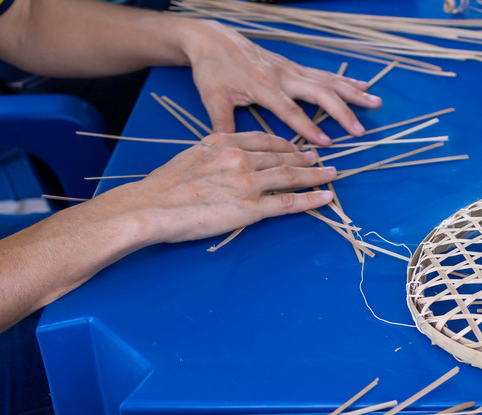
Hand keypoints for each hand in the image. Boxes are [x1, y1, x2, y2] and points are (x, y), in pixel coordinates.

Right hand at [105, 131, 337, 243]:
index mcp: (224, 142)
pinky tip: (326, 196)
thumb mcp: (190, 156)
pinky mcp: (250, 208)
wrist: (150, 207)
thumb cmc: (163, 187)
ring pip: (290, 176)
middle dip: (305, 158)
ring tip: (331, 175)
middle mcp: (239, 157)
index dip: (285, 144)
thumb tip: (223, 157)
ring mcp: (247, 183)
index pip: (263, 139)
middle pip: (282, 156)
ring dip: (315, 175)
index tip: (298, 146)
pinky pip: (289, 202)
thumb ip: (213, 153)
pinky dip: (311, 198)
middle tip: (321, 160)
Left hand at [183, 20, 381, 145]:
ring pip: (328, 80)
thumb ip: (223, 124)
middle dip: (342, 112)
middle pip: (319, 93)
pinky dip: (345, 81)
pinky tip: (362, 86)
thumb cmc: (213, 69)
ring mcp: (291, 69)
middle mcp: (283, 76)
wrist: (213, 39)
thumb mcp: (212, 97)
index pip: (290, 111)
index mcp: (264, 87)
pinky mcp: (294, 66)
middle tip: (360, 130)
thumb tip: (226, 149)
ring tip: (376, 103)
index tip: (327, 144)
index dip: (309, 127)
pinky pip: (325, 74)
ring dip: (353, 93)